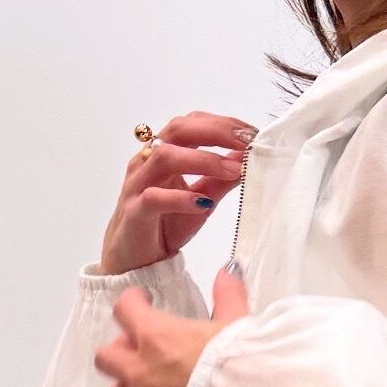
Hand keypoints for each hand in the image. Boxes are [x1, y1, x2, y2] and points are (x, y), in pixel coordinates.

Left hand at [94, 266, 250, 386]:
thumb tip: (229, 270)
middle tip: (139, 356)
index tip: (141, 304)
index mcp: (156, 337)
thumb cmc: (240, 362)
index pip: (124, 309)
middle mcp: (141, 372)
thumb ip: (228, 294)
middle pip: (106, 358)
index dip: (131, 304)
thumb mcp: (236, 321)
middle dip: (118, 356)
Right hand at [99, 111, 257, 275]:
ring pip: (165, 157)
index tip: (252, 133)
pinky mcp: (134, 212)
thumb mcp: (202, 201)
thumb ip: (221, 181)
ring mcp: (138, 184)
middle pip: (178, 130)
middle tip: (247, 142)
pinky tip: (203, 202)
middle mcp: (148, 161)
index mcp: (164, 153)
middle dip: (216, 131)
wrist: (135, 262)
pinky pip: (154, 198)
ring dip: (203, 160)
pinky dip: (180, 198)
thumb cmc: (165, 226)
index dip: (223, 124)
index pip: (192, 125)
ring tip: (233, 170)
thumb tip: (247, 162)